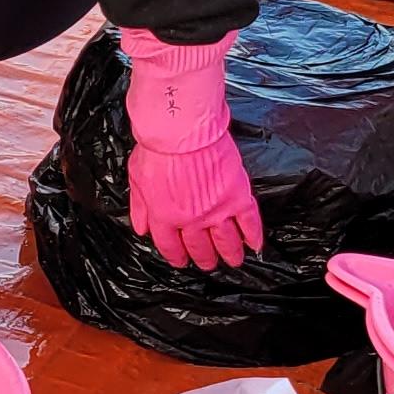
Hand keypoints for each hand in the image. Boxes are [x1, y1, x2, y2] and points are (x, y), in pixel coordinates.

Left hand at [117, 27, 262, 273]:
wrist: (181, 129)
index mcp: (163, 216)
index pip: (170, 246)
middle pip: (199, 247)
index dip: (177, 256)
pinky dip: (254, 236)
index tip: (183, 261)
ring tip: (233, 261)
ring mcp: (216, 210)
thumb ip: (140, 207)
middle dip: (204, 258)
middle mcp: (190, 220)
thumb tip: (141, 229)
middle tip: (209, 264)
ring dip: (230, 253)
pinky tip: (256, 246)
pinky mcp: (237, 196)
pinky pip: (249, 222)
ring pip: (226, 241)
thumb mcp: (137, 179)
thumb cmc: (156, 148)